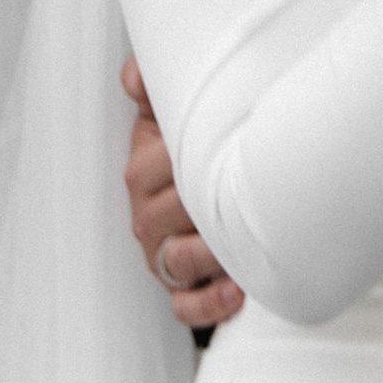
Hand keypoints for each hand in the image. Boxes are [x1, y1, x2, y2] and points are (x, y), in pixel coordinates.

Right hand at [121, 58, 244, 328]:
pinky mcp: (182, 292)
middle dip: (208, 206)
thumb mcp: (170, 115)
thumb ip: (154, 88)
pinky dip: (208, 303)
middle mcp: (148, 217)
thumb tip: (135, 74)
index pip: (153, 168)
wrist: (215, 189)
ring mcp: (163, 256)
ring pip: (177, 262)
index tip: (225, 151)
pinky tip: (235, 291)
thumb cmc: (194, 148)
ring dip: (210, 255)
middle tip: (247, 194)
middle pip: (170, 216)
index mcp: (141, 173)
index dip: (191, 160)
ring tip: (244, 243)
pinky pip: (186, 308)